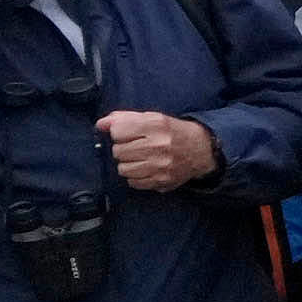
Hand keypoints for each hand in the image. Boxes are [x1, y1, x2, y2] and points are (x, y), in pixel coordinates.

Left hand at [99, 109, 217, 193]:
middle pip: (118, 151)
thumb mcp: (150, 118)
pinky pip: (133, 182)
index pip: (117, 131)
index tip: (128, 134)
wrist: (201, 149)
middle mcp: (158, 145)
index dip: (119, 133)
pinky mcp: (162, 181)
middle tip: (136, 147)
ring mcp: (160, 165)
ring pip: (123, 169)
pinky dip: (136, 176)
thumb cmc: (171, 132)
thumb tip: (100, 124)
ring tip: (140, 159)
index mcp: (155, 124)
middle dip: (124, 149)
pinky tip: (146, 169)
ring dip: (128, 164)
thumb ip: (123, 118)